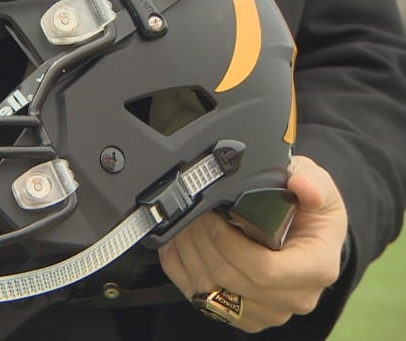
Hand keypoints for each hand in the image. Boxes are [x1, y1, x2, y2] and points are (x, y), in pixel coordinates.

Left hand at [158, 155, 347, 331]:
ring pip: (210, 291)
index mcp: (317, 269)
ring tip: (184, 225)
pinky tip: (178, 245)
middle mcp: (296, 298)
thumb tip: (303, 187)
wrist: (307, 235)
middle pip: (231, 279)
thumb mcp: (320, 188)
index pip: (263, 270)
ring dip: (189, 254)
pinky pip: (198, 298)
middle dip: (203, 243)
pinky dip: (182, 270)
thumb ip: (313, 182)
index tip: (212, 216)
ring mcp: (268, 311)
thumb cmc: (310, 212)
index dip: (228, 243)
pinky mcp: (244, 317)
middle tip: (192, 215)